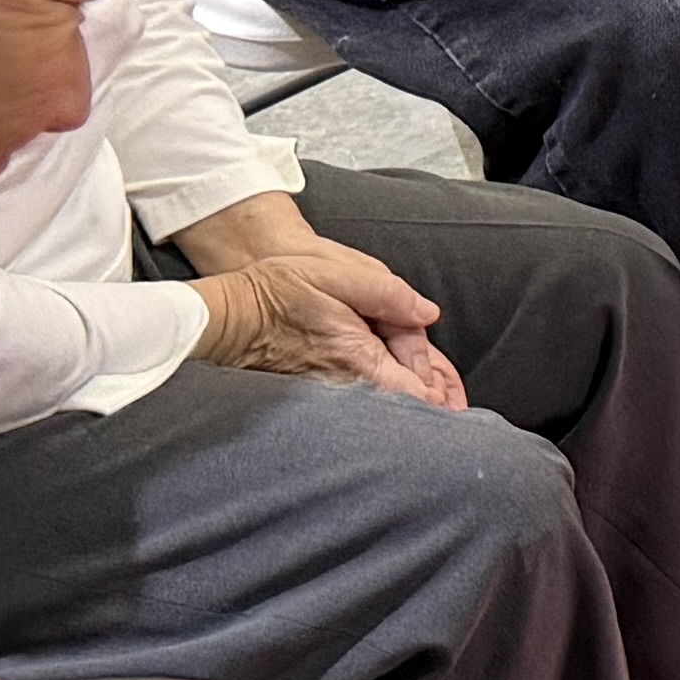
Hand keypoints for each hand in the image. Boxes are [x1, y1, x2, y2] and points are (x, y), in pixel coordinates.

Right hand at [193, 250, 461, 404]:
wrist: (224, 318)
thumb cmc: (274, 292)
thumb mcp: (335, 273)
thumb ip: (388, 294)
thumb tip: (428, 314)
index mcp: (358, 357)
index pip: (417, 395)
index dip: (443, 395)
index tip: (455, 392)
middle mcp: (346, 386)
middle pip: (405, 406)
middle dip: (434, 401)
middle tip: (454, 397)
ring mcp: (330, 395)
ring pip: (384, 406)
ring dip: (410, 399)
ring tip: (434, 393)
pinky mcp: (315, 397)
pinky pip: (361, 403)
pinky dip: (383, 397)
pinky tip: (394, 383)